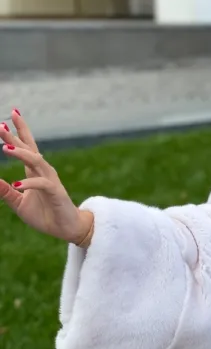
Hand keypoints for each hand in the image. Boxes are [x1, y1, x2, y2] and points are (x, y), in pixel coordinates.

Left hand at [0, 109, 91, 243]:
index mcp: (34, 172)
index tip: (6, 120)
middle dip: (16, 136)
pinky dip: (29, 183)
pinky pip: (42, 183)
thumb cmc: (45, 215)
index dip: (17, 133)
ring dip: (21, 153)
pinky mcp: (56, 192)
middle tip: (1, 125)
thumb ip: (6, 192)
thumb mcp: (19, 204)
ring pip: (36, 161)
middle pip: (30, 149)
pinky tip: (16, 184)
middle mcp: (43, 172)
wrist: (66, 229)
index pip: (26, 147)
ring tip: (5, 148)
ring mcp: (50, 180)